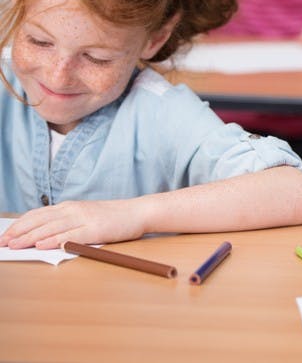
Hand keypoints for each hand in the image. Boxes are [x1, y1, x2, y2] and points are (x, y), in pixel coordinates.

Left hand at [0, 199, 148, 249]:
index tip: (5, 235)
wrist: (138, 212)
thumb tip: (41, 236)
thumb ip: (66, 222)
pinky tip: (41, 245)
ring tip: (14, 245)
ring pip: (50, 228)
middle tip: (3, 243)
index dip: (19, 225)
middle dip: (18, 232)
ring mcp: (83, 219)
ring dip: (29, 238)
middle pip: (39, 221)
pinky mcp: (94, 229)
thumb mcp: (85, 215)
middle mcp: (73, 210)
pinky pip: (70, 235)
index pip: (37, 214)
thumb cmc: (112, 217)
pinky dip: (53, 240)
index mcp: (69, 206)